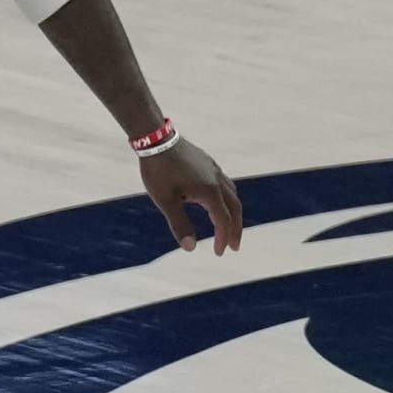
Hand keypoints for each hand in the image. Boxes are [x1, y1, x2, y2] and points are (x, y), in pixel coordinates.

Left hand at [140, 136, 242, 256]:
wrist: (156, 139)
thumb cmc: (159, 171)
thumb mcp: (166, 201)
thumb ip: (180, 224)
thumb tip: (190, 248)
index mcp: (209, 192)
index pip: (223, 221)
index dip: (223, 238)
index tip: (219, 253)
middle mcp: (217, 180)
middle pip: (235, 208)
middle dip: (236, 229)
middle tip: (234, 246)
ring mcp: (213, 169)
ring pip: (232, 194)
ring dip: (233, 212)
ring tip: (229, 225)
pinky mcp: (207, 162)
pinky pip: (224, 183)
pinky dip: (226, 198)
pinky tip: (217, 200)